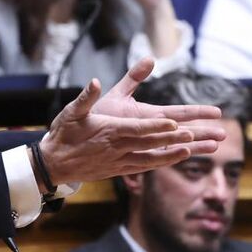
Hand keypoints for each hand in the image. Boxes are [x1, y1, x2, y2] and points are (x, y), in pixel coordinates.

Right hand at [38, 59, 224, 185]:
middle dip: (175, 139)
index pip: (137, 129)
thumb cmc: (63, 134)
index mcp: (108, 130)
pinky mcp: (119, 169)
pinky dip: (162, 161)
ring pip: (152, 158)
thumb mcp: (71, 111)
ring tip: (194, 149)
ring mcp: (120, 161)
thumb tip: (94, 81)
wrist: (53, 164)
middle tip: (197, 135)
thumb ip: (86, 97)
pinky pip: (145, 166)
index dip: (156, 127)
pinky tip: (177, 157)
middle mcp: (117, 148)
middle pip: (151, 144)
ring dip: (174, 153)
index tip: (174, 124)